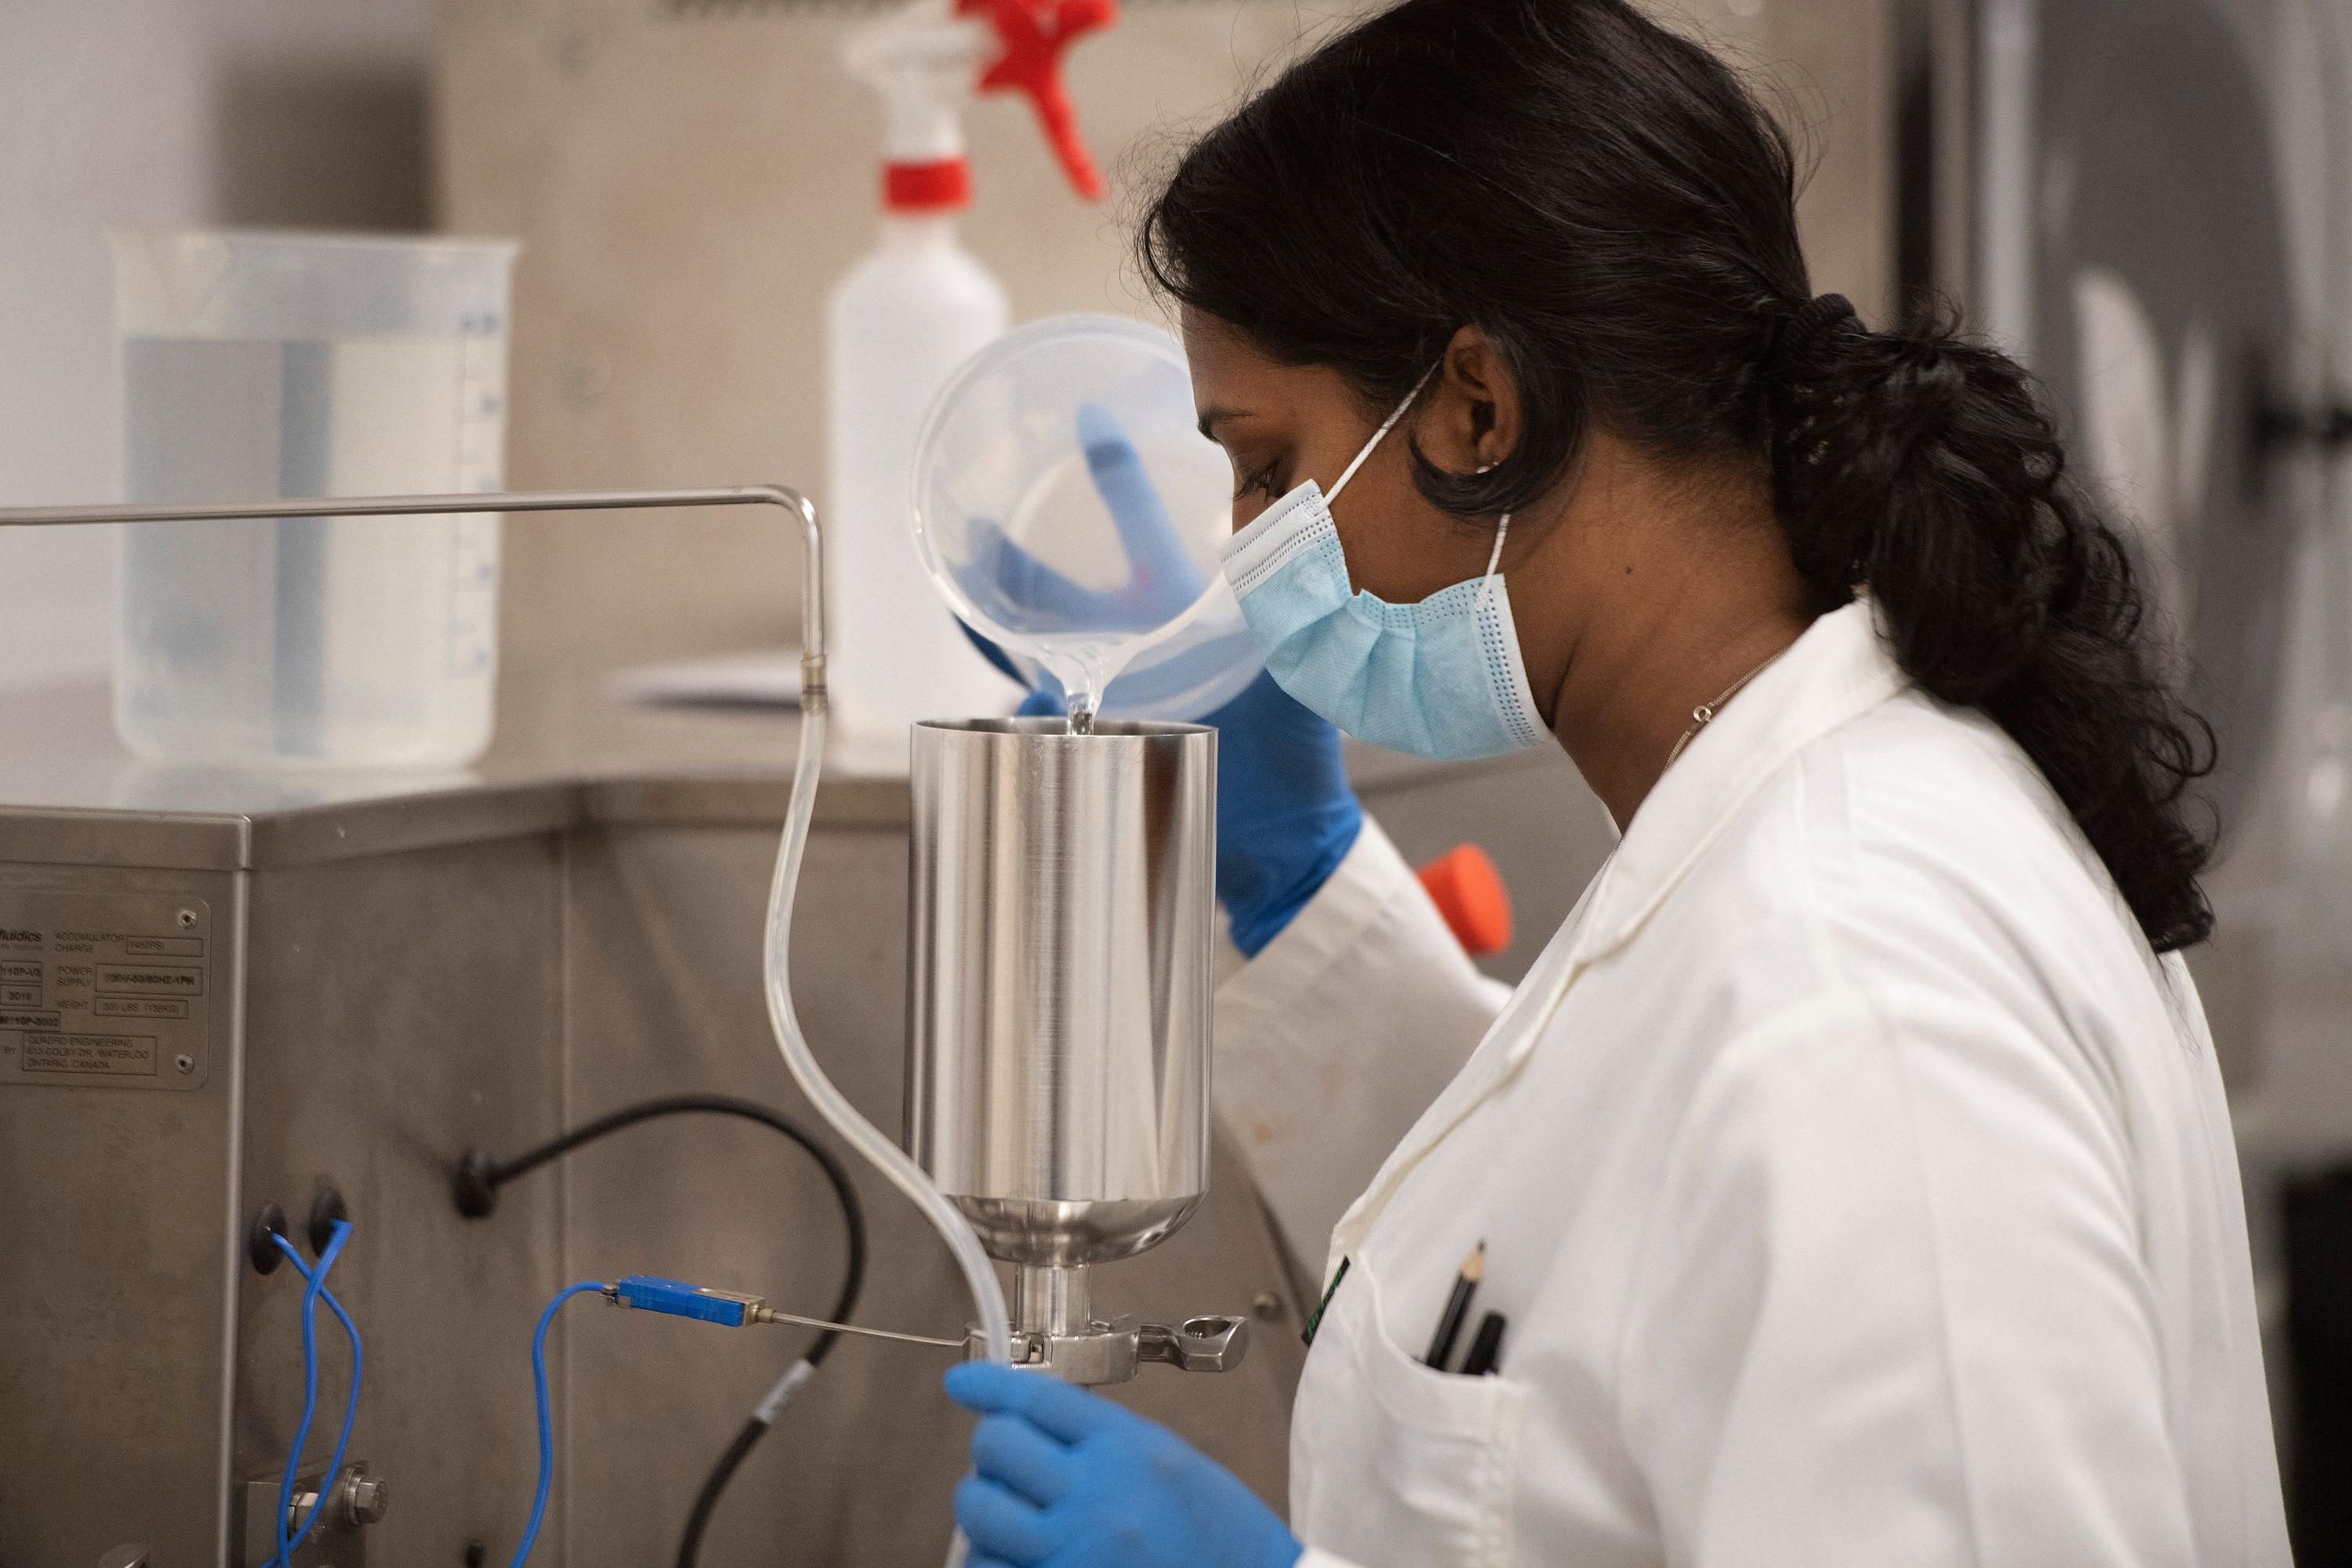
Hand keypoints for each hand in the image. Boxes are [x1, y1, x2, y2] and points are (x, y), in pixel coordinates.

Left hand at [946, 1361, 1304, 1567]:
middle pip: (996, 1448)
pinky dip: (994, 1562)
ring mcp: (1075, 1553)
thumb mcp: (1168, 1459)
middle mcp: (1097, 1496)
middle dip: (991, 1453)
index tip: (963, 1384)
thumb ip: (1102, 1438)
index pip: (1036, 1398)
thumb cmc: (1217, 1533)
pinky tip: (1018, 1558)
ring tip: (1012, 1518)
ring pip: (980, 1513)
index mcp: (1128, 1449)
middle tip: (1007, 1466)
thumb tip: (1030, 1422)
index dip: (988, 1385)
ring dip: (986, 1512)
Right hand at [958, 409, 1361, 955]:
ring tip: (961, 585)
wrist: (1281, 847)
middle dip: (1017, 554)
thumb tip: (1296, 563)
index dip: (1116, 473)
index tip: (1095, 415)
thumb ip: (1299, 619)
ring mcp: (1113, 697)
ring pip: (1039, 645)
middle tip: (976, 515)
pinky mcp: (1099, 747)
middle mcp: (1140, 646)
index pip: (1143, 528)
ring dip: (998, 620)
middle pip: (1063, 585)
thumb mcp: (1298, 674)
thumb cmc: (1296, 759)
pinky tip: (1021, 694)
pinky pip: (1047, 718)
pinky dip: (1028, 707)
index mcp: (1187, 614)